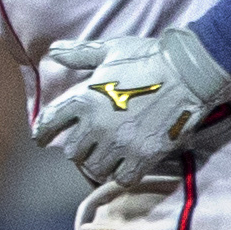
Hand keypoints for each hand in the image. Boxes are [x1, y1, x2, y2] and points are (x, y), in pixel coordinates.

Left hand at [33, 28, 230, 187]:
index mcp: (84, 98)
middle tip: (90, 143)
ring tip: (109, 154)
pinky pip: (122, 178)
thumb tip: (53, 51)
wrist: (188, 71)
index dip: (43, 133)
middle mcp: (97, 125)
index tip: (42, 139)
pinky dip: (122, 173)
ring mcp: (120, 143)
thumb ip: (79, 55)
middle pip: (73, 152)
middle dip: (79, 147)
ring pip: (95, 168)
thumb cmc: (148, 57)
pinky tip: (127, 164)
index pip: (50, 123)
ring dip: (100, 162)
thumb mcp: (110, 51)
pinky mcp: (143, 156)